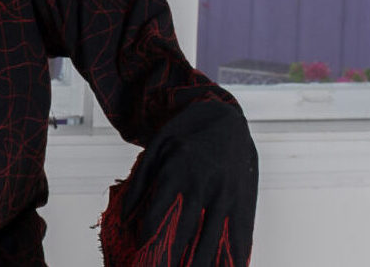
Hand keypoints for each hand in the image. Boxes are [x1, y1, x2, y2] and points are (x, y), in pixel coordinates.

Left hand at [100, 103, 257, 266]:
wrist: (227, 117)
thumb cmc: (185, 134)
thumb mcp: (156, 147)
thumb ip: (140, 182)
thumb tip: (124, 218)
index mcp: (176, 172)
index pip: (157, 219)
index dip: (147, 246)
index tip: (139, 260)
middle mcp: (202, 187)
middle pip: (184, 237)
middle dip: (171, 262)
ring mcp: (226, 197)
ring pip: (212, 243)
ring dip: (201, 265)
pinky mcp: (245, 203)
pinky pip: (240, 238)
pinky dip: (234, 260)